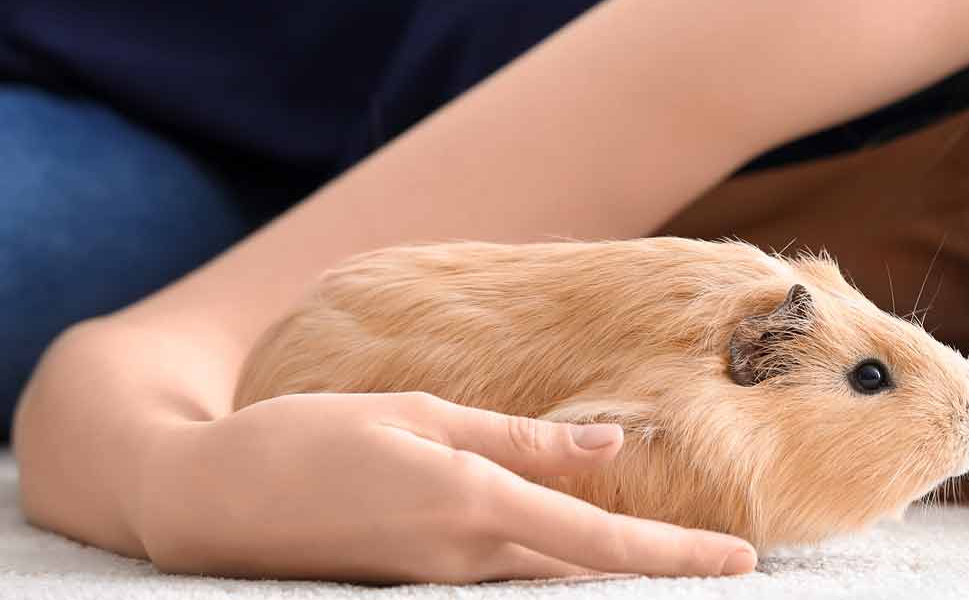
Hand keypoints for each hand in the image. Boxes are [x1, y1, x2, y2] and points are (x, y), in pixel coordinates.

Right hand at [131, 391, 756, 582]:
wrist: (200, 501)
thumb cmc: (304, 439)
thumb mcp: (418, 413)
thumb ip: (519, 439)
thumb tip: (613, 440)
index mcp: (475, 506)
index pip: (600, 540)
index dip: (676, 555)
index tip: (741, 564)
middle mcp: (466, 558)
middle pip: (587, 574)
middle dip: (658, 571)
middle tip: (730, 564)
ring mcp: (439, 582)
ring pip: (550, 581)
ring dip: (612, 573)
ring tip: (679, 558)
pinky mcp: (416, 586)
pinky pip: (507, 580)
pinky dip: (557, 569)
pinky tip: (584, 555)